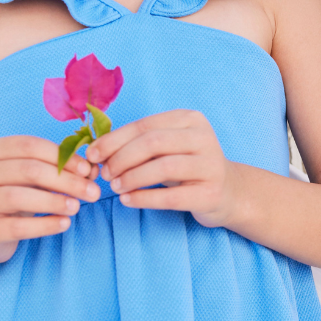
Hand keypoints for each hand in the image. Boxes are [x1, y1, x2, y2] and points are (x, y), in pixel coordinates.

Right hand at [0, 136, 99, 263]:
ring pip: (17, 197)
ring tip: (77, 208)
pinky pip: (15, 227)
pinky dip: (44, 225)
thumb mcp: (33, 180)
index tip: (88, 170)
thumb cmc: (14, 198)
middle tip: (93, 192)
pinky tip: (64, 224)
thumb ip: (59, 171)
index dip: (62, 156)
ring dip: (53, 201)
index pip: (29, 146)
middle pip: (27, 170)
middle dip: (65, 180)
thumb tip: (92, 170)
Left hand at [87, 110, 236, 227]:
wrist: (228, 192)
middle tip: (104, 174)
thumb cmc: (188, 166)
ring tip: (116, 187)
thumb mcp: (168, 147)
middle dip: (121, 159)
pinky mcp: (211, 194)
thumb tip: (97, 150)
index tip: (93, 155)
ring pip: (162, 168)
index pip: (144, 126)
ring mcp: (211, 165)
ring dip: (131, 178)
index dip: (114, 140)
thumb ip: (139, 143)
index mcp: (190, 119)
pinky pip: (171, 197)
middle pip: (152, 143)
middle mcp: (204, 137)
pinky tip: (128, 200)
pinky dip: (144, 199)